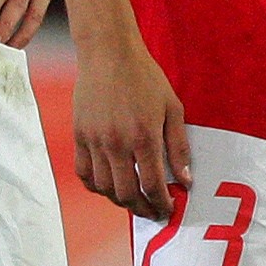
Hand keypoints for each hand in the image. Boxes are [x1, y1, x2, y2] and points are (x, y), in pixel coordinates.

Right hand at [71, 32, 189, 214]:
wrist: (108, 54)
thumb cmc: (145, 78)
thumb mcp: (172, 108)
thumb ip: (179, 146)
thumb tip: (185, 179)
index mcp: (144, 136)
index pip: (153, 184)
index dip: (162, 203)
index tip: (169, 209)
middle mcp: (116, 143)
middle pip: (126, 192)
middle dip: (142, 208)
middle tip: (153, 211)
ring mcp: (94, 141)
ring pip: (104, 187)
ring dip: (119, 200)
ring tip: (132, 201)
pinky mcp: (79, 135)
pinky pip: (83, 172)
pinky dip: (95, 186)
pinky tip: (108, 186)